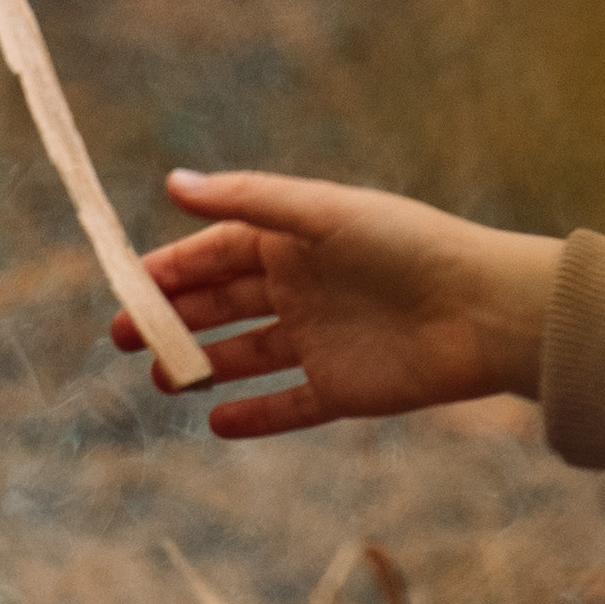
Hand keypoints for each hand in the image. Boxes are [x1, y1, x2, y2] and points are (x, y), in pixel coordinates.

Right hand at [111, 169, 561, 441]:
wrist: (480, 310)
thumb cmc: (405, 246)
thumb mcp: (320, 214)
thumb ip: (248, 200)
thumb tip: (173, 182)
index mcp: (294, 241)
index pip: (216, 253)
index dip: (169, 270)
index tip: (125, 288)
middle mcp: (301, 289)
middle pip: (222, 305)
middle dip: (172, 320)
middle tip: (124, 339)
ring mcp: (318, 342)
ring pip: (245, 356)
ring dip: (202, 366)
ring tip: (163, 380)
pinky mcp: (339, 390)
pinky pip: (285, 406)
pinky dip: (253, 416)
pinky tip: (215, 421)